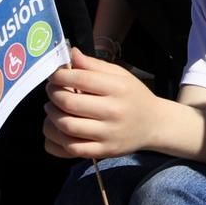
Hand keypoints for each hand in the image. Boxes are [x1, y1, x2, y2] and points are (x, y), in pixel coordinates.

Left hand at [43, 48, 163, 158]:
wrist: (154, 124)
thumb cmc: (133, 96)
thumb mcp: (120, 75)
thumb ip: (94, 64)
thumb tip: (71, 53)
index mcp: (119, 88)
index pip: (81, 79)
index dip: (60, 76)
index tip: (54, 76)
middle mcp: (114, 111)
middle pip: (70, 103)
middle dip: (53, 94)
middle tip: (52, 91)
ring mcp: (108, 134)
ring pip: (67, 126)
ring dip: (52, 115)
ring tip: (53, 108)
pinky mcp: (103, 151)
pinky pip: (72, 147)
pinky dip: (58, 137)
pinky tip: (59, 128)